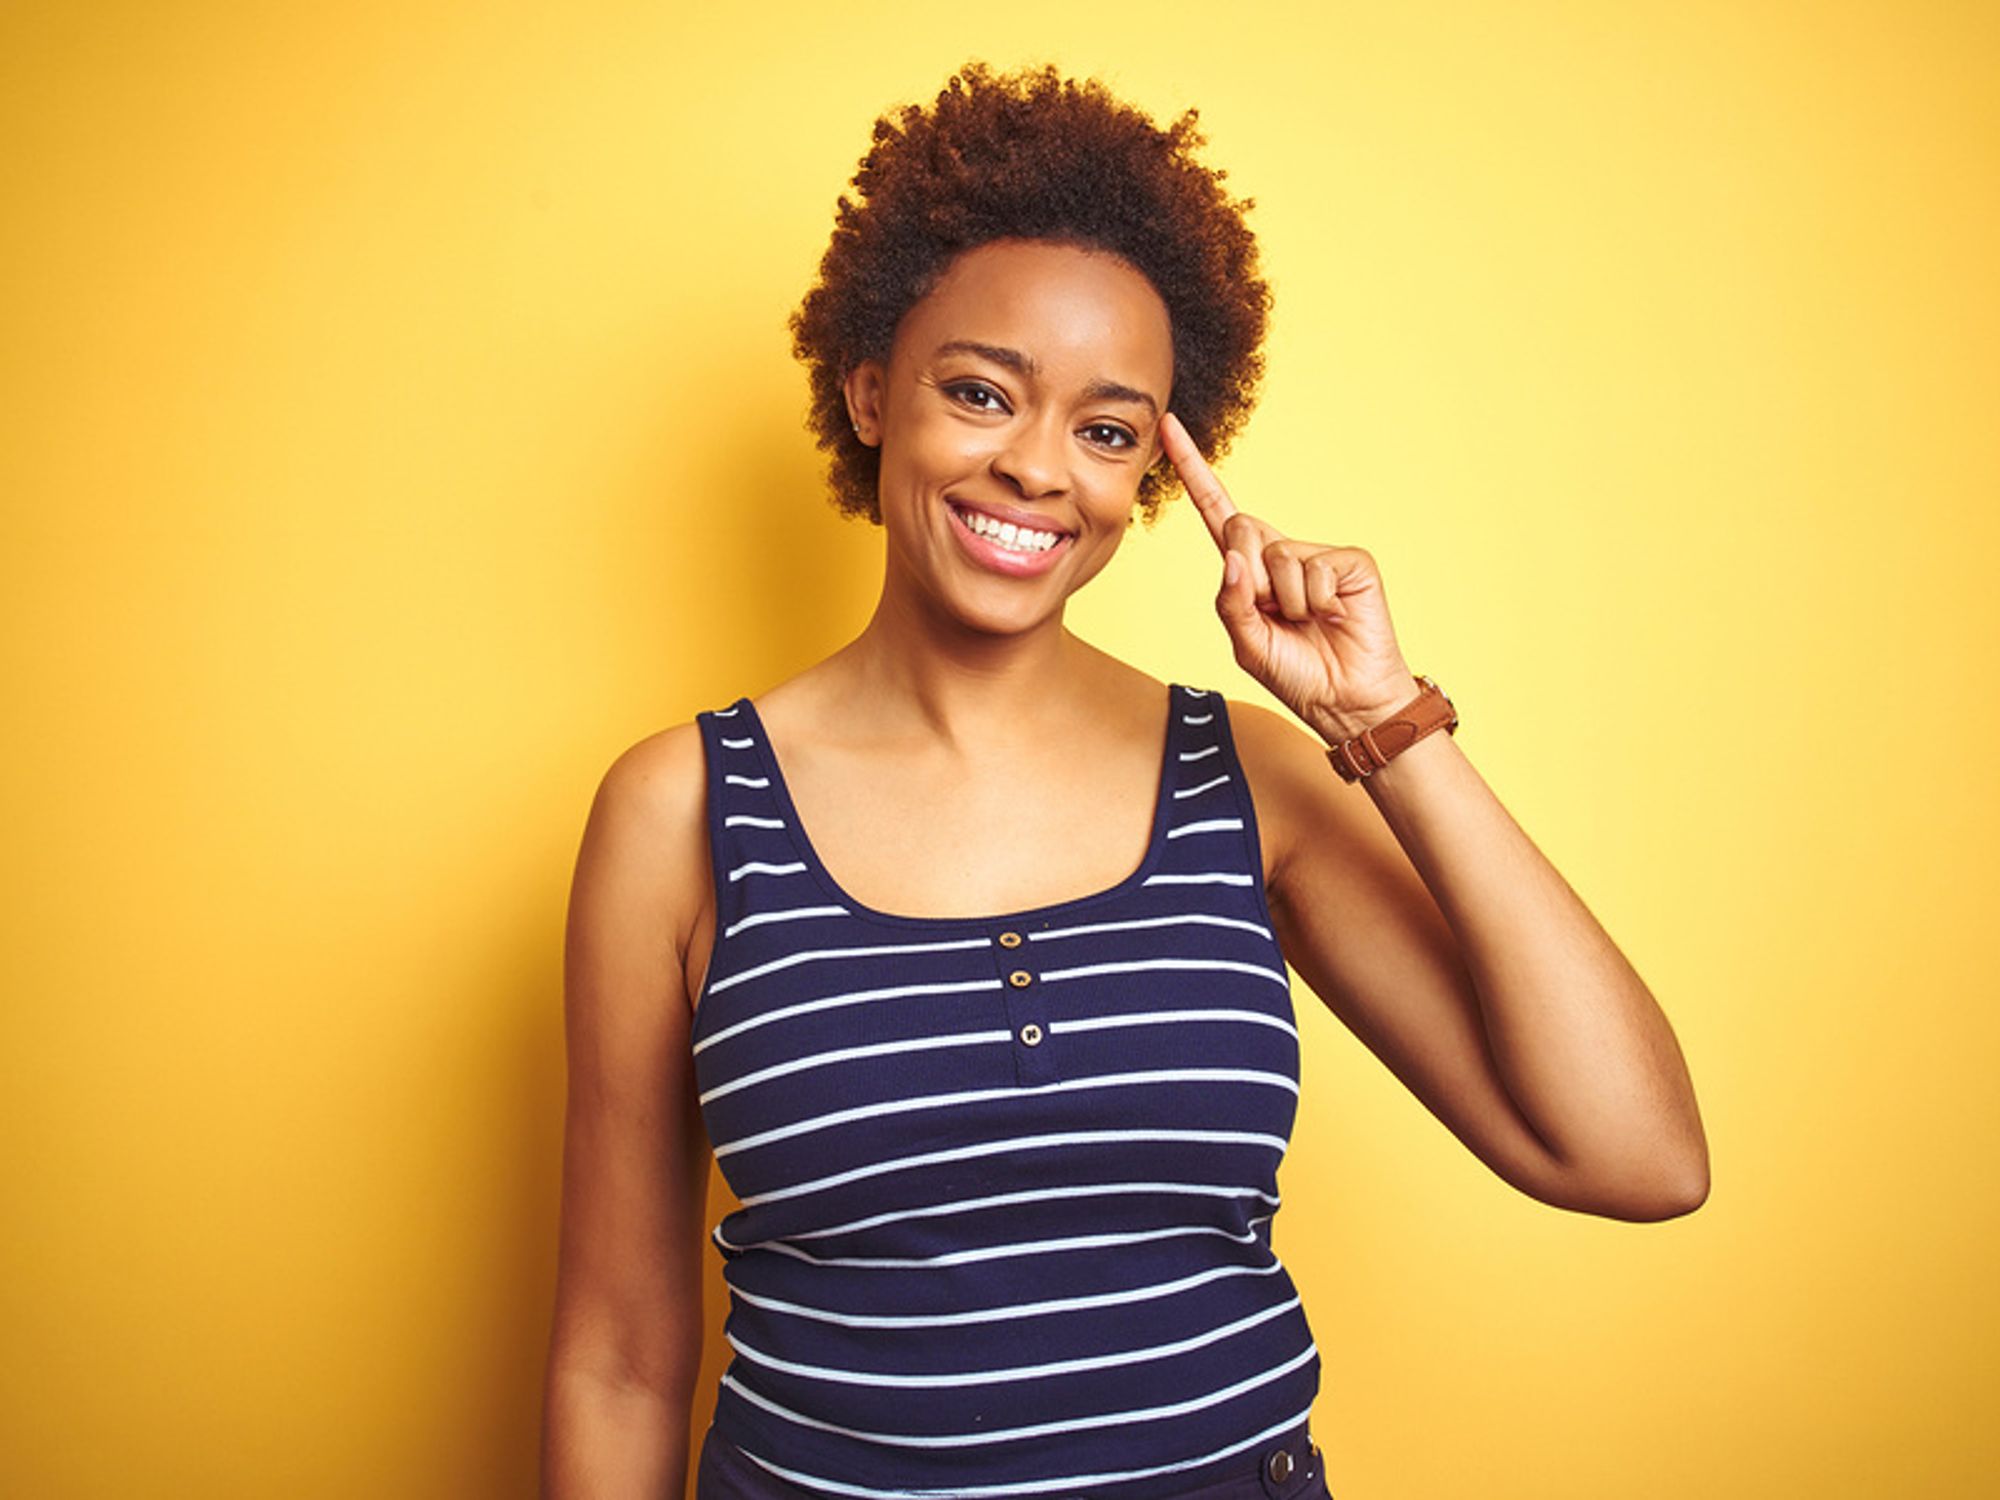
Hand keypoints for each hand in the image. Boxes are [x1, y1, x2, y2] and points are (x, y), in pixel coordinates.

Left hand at [1159, 411, 1422, 744]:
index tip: (1169, 429)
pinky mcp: (1350, 561)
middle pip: (1241, 528)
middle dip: (1249, 577)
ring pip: (1277, 555)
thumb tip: (1233, 559)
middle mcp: (1281, 552)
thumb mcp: (1248, 644)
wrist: (1347, 702)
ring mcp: (1318, 554)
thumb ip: (1231, 603)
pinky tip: (1334, 617)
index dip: (1192, 471)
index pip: (1216, 510)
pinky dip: (1317, 602)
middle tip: (1277, 613)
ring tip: (1310, 623)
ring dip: (1288, 602)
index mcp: (1249, 569)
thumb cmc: (1298, 674)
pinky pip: (1315, 568)